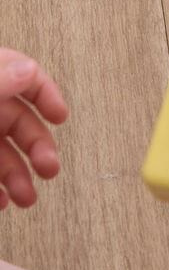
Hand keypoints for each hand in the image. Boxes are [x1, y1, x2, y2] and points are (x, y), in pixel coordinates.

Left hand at [0, 49, 67, 209]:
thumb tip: (27, 70)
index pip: (24, 75)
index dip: (46, 94)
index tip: (61, 116)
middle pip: (17, 120)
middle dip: (38, 147)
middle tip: (51, 167)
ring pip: (2, 152)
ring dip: (19, 176)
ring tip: (28, 197)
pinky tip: (2, 200)